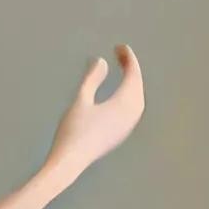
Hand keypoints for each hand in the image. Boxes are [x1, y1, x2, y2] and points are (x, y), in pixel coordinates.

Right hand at [47, 45, 144, 179]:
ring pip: (137, 98)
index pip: (133, 75)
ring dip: (132, 82)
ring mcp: (128, 125)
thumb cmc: (74, 130)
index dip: (128, 59)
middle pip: (137, 86)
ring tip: (122, 70)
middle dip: (131, 68)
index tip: (120, 46)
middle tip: (119, 54)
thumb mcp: (81, 100)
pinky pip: (133, 108)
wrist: (71, 162)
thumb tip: (102, 61)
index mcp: (124, 102)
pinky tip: (120, 94)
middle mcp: (132, 113)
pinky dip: (129, 95)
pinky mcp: (122, 133)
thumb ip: (92, 79)